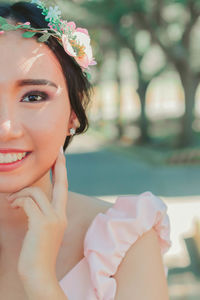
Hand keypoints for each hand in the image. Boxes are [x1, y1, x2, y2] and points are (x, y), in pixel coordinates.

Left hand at [6, 148, 67, 282]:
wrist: (38, 274)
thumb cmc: (37, 253)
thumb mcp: (42, 230)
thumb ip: (40, 214)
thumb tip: (28, 198)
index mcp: (61, 216)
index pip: (63, 188)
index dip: (62, 171)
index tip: (60, 157)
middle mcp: (60, 215)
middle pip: (61, 184)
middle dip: (59, 166)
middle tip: (56, 153)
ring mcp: (53, 219)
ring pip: (35, 193)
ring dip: (19, 195)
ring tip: (12, 201)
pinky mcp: (42, 224)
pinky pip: (27, 202)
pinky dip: (17, 201)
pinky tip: (13, 206)